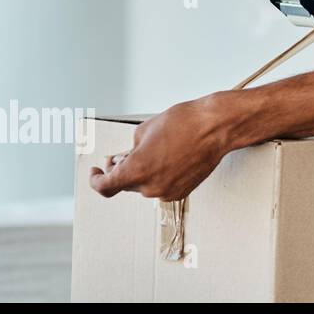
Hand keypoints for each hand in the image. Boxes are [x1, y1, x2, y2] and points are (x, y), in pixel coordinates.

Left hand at [89, 96, 231, 201]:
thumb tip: (124, 159)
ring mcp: (168, 191)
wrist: (218, 126)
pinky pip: (161, 187)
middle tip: (125, 154)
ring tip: (153, 151)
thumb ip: (129, 150)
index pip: (105, 187)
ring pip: (145, 186)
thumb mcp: (144, 129)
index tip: (96, 172)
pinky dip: (159, 176)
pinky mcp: (183, 191)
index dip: (95, 179)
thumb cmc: (185, 122)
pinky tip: (168, 158)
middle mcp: (151, 187)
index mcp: (137, 170)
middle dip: (122, 170)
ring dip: (143, 172)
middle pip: (125, 184)